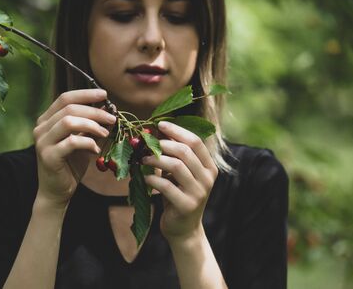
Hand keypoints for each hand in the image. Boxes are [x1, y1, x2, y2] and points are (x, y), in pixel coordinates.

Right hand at [33, 89, 115, 207]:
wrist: (57, 191)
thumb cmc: (70, 164)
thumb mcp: (83, 140)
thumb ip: (90, 124)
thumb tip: (108, 109)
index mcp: (47, 120)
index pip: (65, 98)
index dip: (86, 94)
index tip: (104, 94)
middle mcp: (41, 127)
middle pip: (69, 108)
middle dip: (94, 111)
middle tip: (112, 119)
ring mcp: (42, 141)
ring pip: (69, 122)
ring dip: (91, 125)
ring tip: (104, 133)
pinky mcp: (48, 156)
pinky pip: (71, 142)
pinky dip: (88, 143)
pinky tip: (96, 149)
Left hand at [142, 121, 217, 241]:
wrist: (184, 229)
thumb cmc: (178, 196)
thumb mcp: (179, 175)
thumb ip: (174, 156)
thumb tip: (156, 131)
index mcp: (209, 167)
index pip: (196, 142)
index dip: (177, 131)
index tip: (160, 124)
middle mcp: (208, 178)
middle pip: (185, 151)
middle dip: (163, 144)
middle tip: (147, 144)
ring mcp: (199, 192)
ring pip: (176, 166)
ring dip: (156, 159)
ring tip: (143, 159)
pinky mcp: (186, 206)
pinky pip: (167, 186)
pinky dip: (152, 179)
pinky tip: (145, 177)